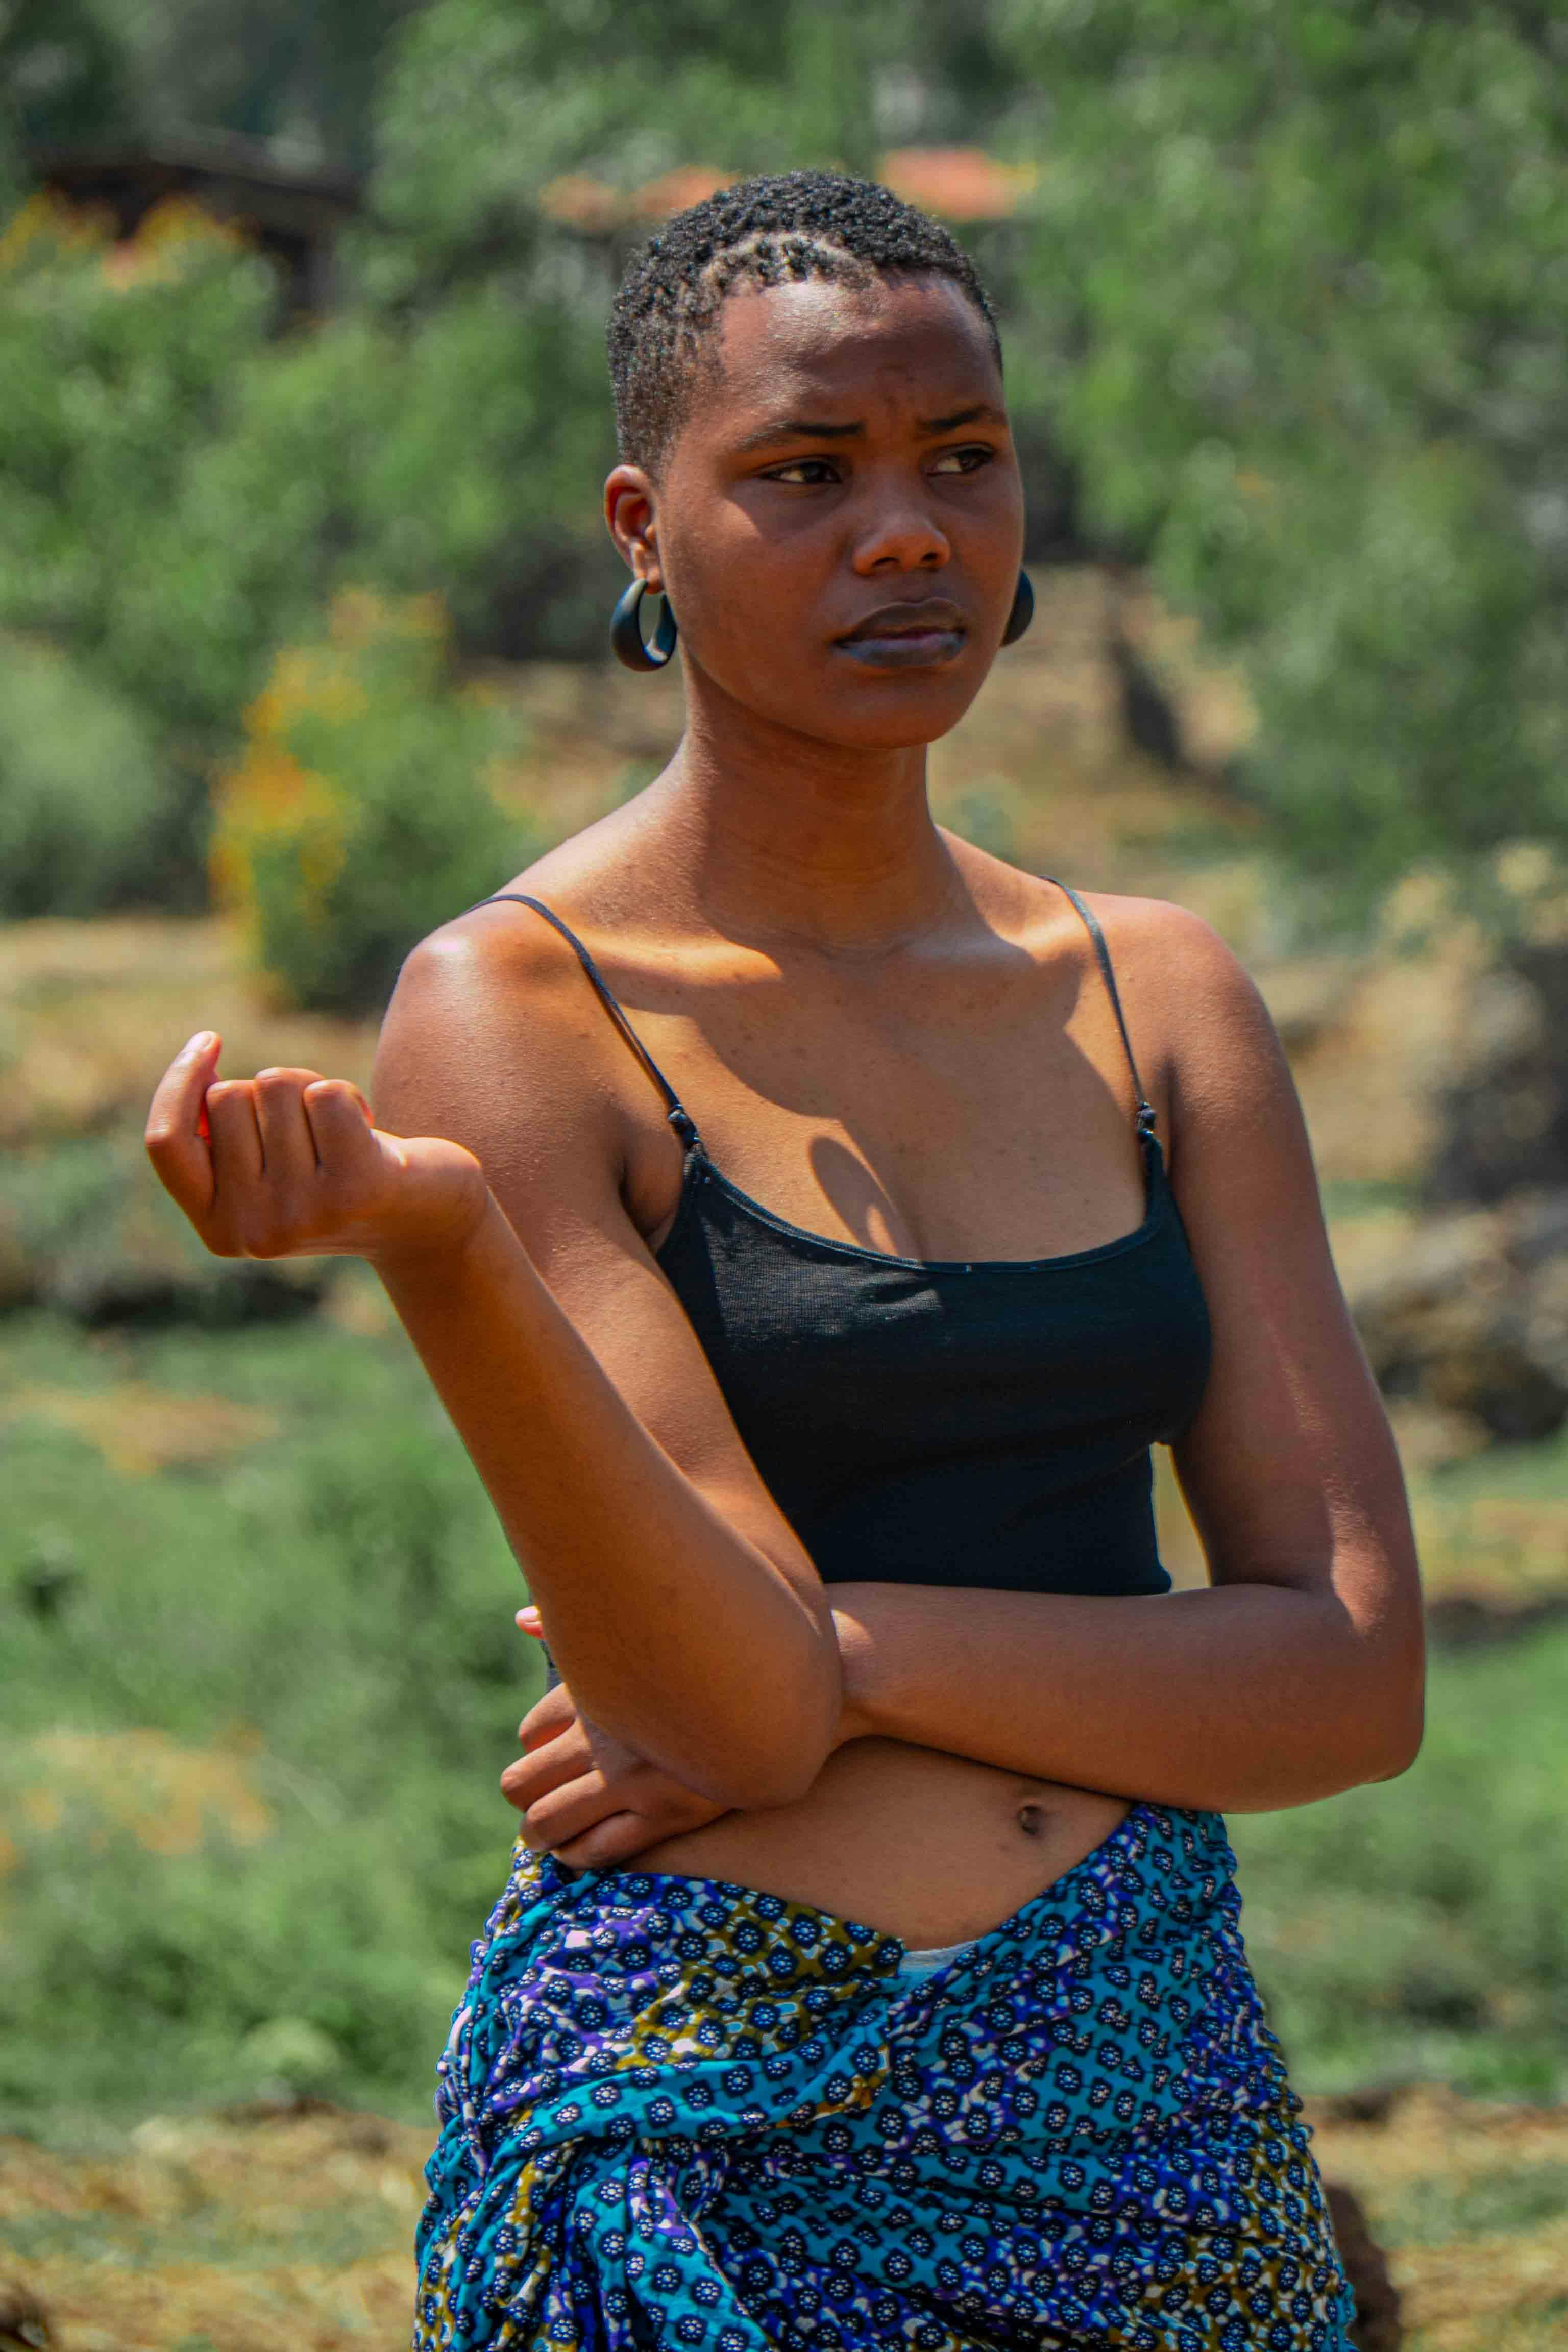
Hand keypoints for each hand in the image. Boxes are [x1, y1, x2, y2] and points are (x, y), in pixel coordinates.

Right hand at [145, 1031, 490, 1268]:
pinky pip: (326, 1093)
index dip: (179, 1083)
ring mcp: (302, 1213)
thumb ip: (225, 1135)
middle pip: (227, 1098)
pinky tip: (373, 1139)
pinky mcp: (354, 1188)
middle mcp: (254, 1231)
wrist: (429, 1223)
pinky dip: (350, 1097)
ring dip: (312, 1092)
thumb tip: (200, 1070)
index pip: (166, 1143)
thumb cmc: (339, 1179)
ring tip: (343, 1136)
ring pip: (276, 1087)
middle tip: (313, 1132)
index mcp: (219, 1230)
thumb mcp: (270, 1166)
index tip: (209, 1041)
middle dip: (270, 1093)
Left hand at [502, 1609, 732, 1866]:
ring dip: (540, 1833)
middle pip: (520, 1783)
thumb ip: (578, 1622)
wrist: (779, 1694)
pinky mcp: (665, 1813)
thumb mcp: (638, 1631)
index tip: (551, 1757)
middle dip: (523, 1796)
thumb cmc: (705, 1657)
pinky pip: (595, 1851)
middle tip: (535, 1803)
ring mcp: (631, 1779)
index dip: (535, 1752)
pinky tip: (581, 1848)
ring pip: (545, 1824)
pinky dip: (576, 1855)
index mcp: (593, 1691)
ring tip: (548, 1835)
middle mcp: (602, 1737)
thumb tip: (520, 1619)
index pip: (529, 1734)